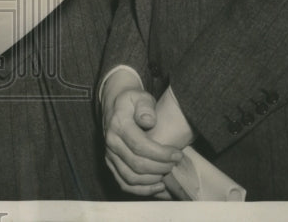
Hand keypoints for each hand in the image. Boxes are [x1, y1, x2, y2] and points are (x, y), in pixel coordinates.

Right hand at [101, 75, 181, 197]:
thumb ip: (145, 107)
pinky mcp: (111, 164)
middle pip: (136, 164)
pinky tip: (158, 186)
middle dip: (160, 167)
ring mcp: (109, 154)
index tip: (177, 154)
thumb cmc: (133, 102)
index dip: (161, 154)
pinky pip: (124, 183)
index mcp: (118, 124)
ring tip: (168, 172)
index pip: (140, 145)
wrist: (115, 105)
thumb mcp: (140, 96)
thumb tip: (149, 121)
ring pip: (130, 177)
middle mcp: (111, 141)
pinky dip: (142, 190)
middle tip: (175, 163)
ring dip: (153, 179)